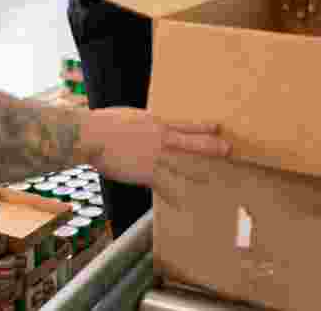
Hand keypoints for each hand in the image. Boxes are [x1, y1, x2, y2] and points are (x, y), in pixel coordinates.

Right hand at [79, 107, 229, 196]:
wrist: (92, 135)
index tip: (217, 128)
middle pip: (192, 144)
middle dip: (211, 147)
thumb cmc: (105, 123)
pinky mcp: (146, 173)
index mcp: (156, 123)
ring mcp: (156, 157)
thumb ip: (142, 122)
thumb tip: (146, 123)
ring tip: (213, 177)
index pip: (186, 125)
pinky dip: (175, 196)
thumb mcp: (129, 116)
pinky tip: (185, 203)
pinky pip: (165, 186)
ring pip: (184, 165)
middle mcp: (161, 140)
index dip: (203, 127)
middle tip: (228, 150)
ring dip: (200, 171)